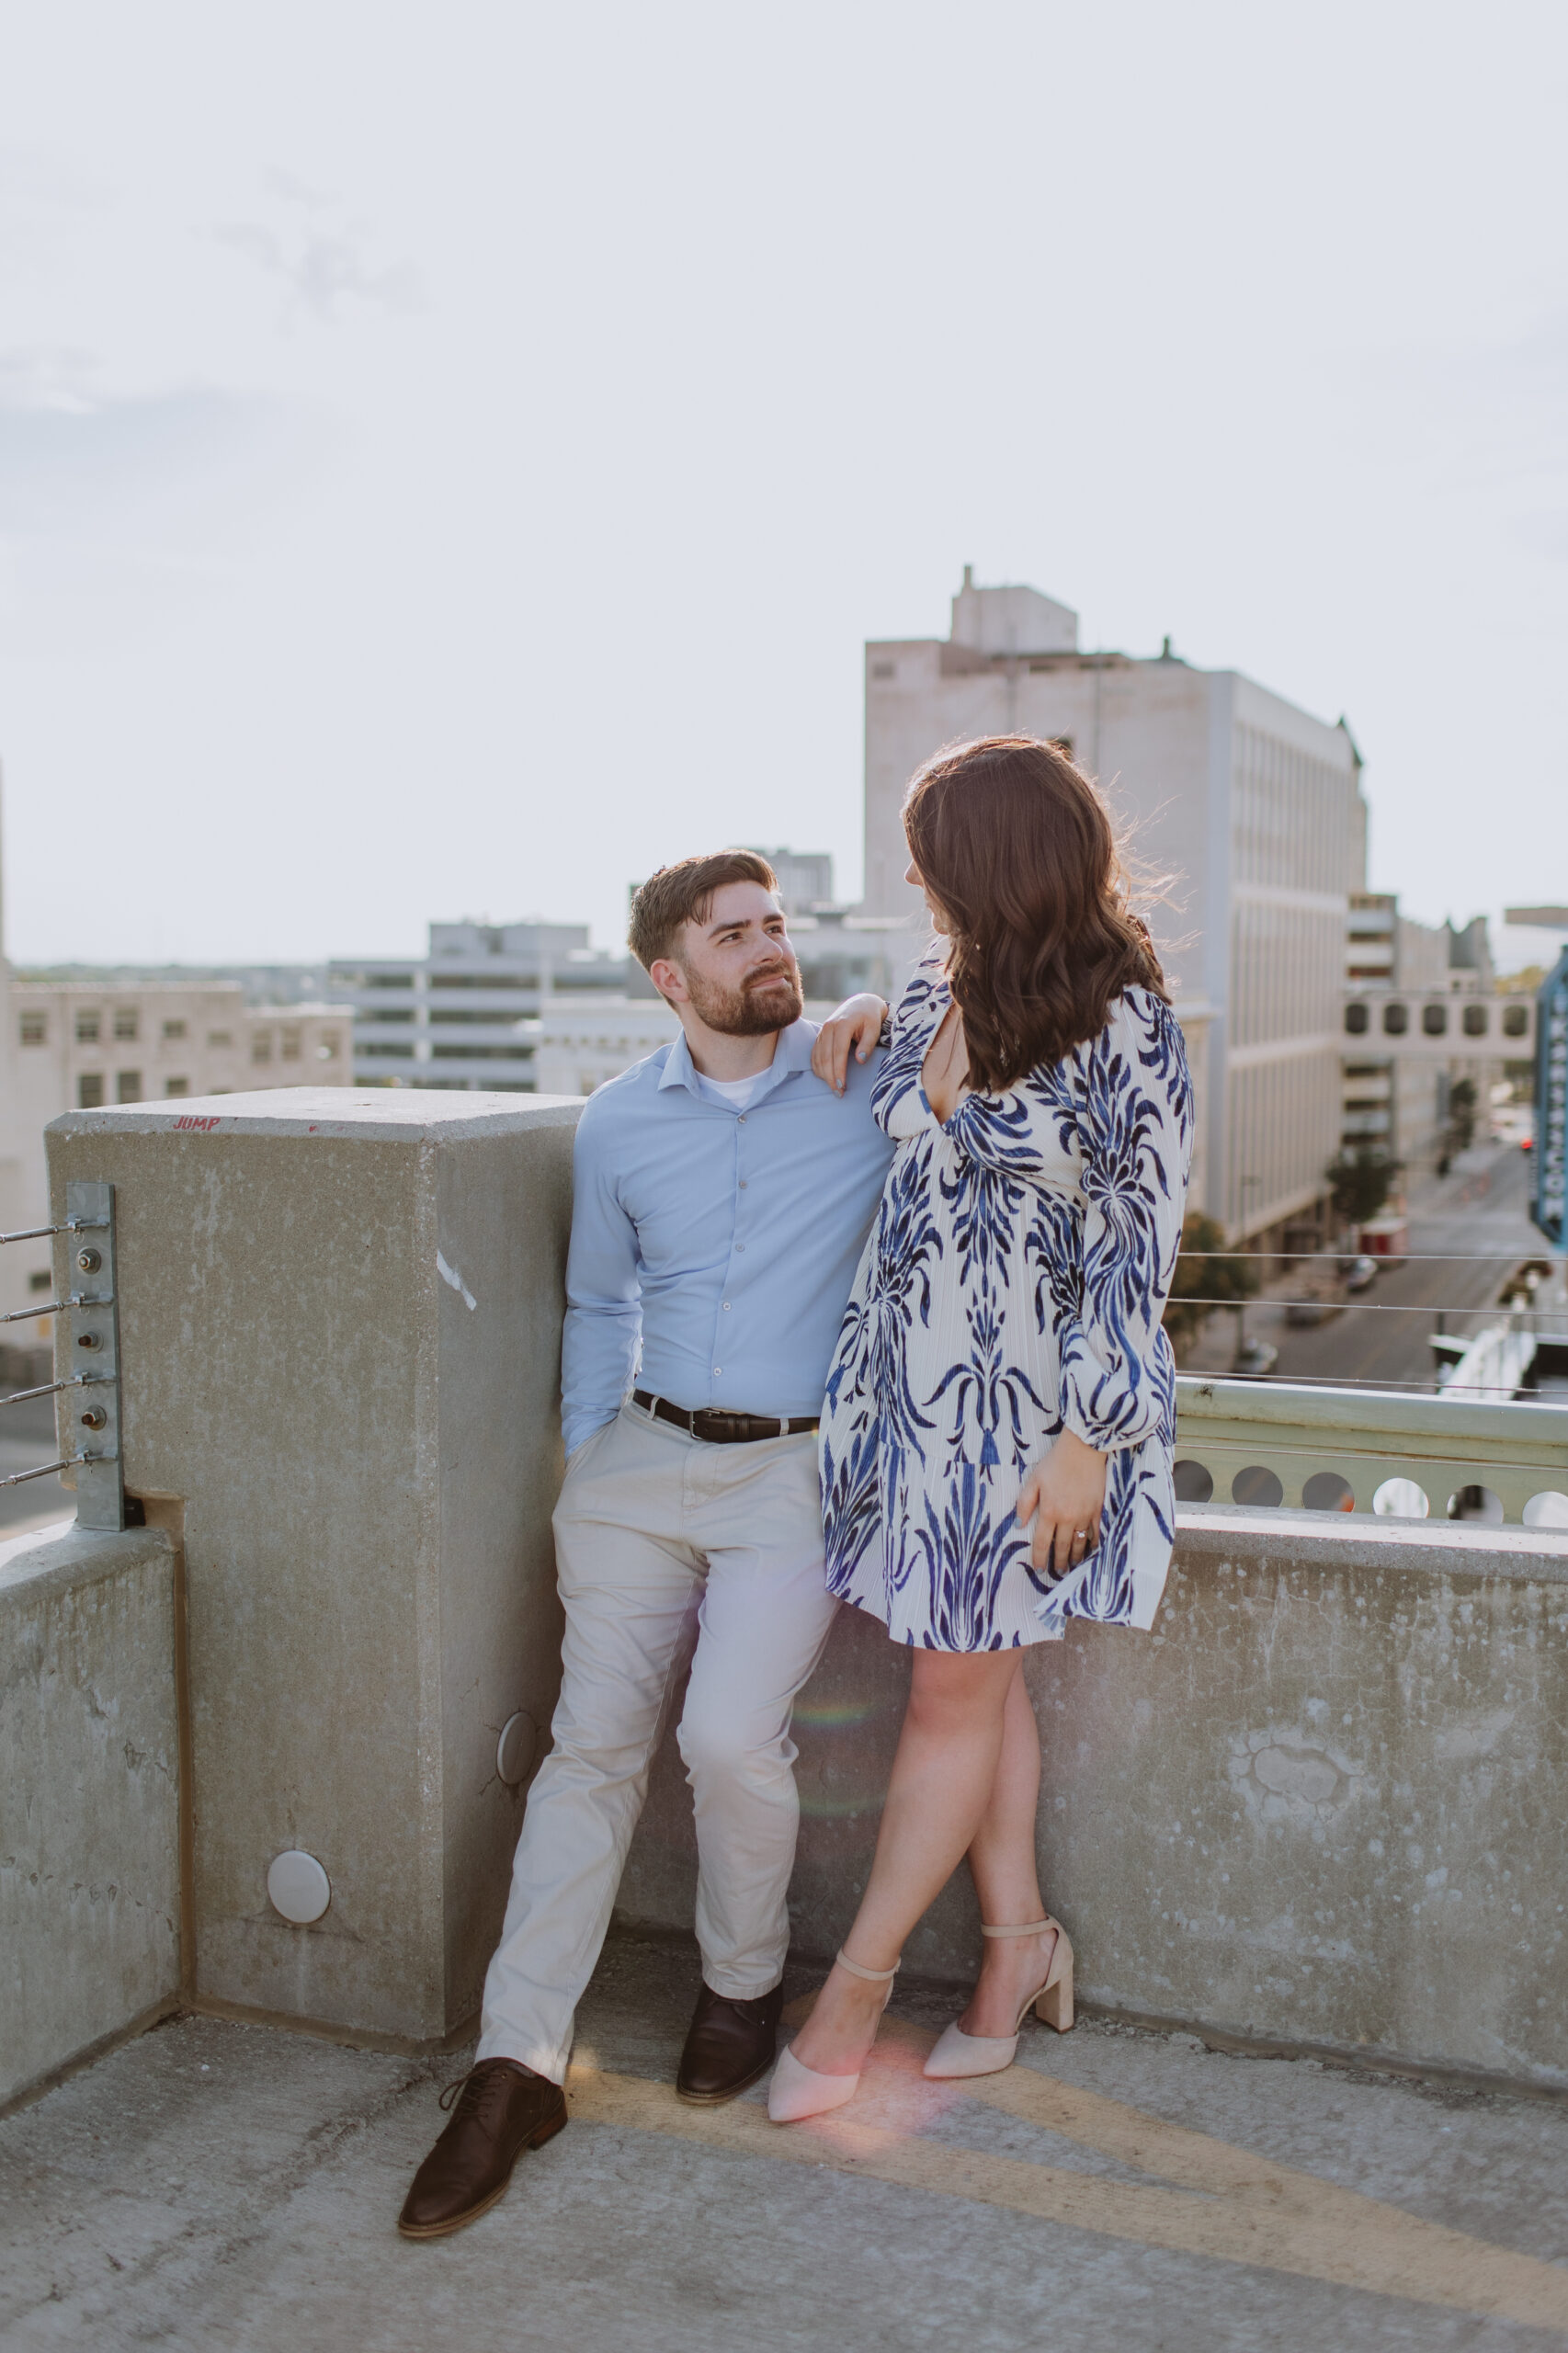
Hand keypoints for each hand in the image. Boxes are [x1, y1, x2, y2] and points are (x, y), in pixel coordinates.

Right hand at [811, 993, 887, 1094]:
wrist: (860, 1004)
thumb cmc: (870, 1018)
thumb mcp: (874, 1029)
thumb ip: (867, 1044)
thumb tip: (860, 1060)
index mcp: (842, 1025)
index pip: (838, 1052)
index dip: (839, 1071)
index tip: (842, 1086)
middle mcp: (828, 1028)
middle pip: (825, 1058)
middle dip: (830, 1078)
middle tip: (838, 1093)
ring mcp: (822, 1032)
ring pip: (817, 1058)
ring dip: (824, 1075)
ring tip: (834, 1088)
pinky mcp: (820, 1036)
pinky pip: (814, 1055)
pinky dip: (818, 1068)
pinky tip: (825, 1077)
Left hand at [1016, 1428, 1107, 1583]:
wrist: (1083, 1449)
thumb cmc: (1055, 1463)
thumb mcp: (1034, 1480)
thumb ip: (1024, 1503)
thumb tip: (1018, 1525)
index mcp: (1049, 1511)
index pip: (1042, 1541)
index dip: (1039, 1557)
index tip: (1038, 1569)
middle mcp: (1067, 1517)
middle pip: (1062, 1546)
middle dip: (1059, 1562)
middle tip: (1057, 1572)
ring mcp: (1084, 1515)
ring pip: (1079, 1543)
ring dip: (1075, 1557)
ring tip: (1072, 1565)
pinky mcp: (1098, 1509)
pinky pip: (1096, 1533)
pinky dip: (1093, 1544)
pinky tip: (1091, 1550)